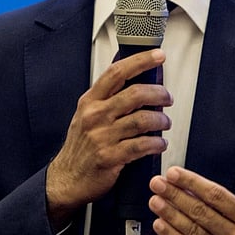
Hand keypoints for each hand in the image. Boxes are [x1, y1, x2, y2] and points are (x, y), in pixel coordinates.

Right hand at [46, 48, 171, 226]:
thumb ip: (108, 99)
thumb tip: (139, 81)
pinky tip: (160, 144)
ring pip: (142, 120)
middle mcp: (95, 115)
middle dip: (159, 94)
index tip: (158, 55)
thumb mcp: (87, 116)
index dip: (140, 61)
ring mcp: (101, 136)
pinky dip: (157, 143)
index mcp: (90, 101)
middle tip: (167, 98)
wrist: (67, 178)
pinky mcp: (110, 157)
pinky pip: (142, 145)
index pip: (116, 72)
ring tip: (164, 124)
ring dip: (161, 121)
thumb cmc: (81, 147)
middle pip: (135, 94)